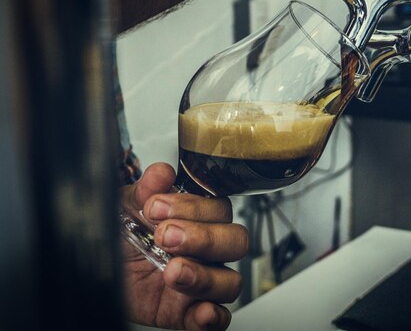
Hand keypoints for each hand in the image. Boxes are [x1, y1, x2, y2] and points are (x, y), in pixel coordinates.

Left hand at [121, 163, 248, 330]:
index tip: (156, 208)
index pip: (219, 208)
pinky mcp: (189, 313)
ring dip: (205, 277)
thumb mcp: (124, 208)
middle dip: (203, 238)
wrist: (96, 269)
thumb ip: (144, 191)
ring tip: (172, 271)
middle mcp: (206, 250)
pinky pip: (218, 319)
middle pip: (235, 241)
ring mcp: (201, 282)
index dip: (193, 207)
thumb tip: (161, 173)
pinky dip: (213, 318)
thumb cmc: (120, 235)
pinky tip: (200, 311)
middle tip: (166, 237)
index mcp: (198, 219)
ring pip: (230, 281)